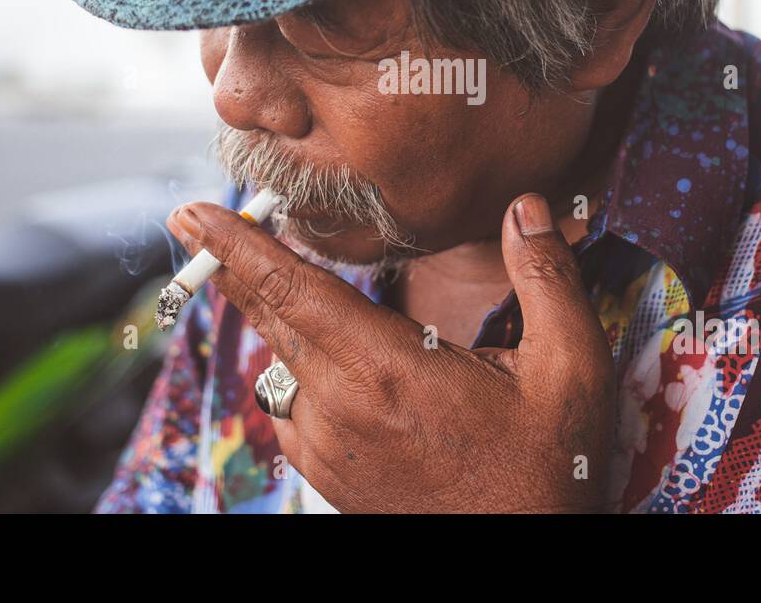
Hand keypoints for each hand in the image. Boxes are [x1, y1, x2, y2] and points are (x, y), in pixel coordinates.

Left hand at [166, 192, 616, 512]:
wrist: (523, 557)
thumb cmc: (546, 472)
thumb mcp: (570, 371)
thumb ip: (546, 279)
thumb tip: (524, 204)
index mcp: (388, 370)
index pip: (294, 291)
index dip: (240, 246)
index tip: (193, 214)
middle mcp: (342, 407)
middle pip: (269, 318)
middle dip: (229, 263)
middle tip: (190, 222)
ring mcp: (327, 447)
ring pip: (280, 363)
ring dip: (271, 316)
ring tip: (264, 277)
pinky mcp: (328, 475)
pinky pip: (292, 407)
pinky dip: (294, 368)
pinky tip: (322, 357)